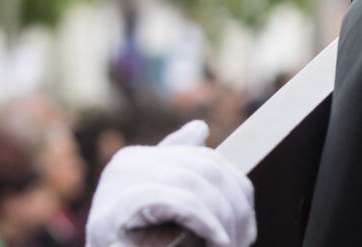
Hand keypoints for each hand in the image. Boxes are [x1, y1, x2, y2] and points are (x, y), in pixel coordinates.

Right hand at [85, 120, 255, 246]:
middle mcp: (124, 165)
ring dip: (221, 220)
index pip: (204, 160)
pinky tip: (217, 240)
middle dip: (232, 207)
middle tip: (242, 241)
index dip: (235, 190)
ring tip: (228, 245)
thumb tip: (200, 127)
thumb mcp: (169, 212)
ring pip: (192, 184)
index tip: (246, 229)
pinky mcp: (115, 211)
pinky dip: (203, 221)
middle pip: (203, 168)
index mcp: (137, 160)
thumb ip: (183, 175)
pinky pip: (175, 201)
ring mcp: (116, 186)